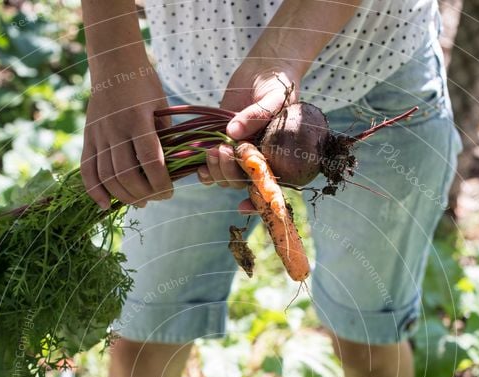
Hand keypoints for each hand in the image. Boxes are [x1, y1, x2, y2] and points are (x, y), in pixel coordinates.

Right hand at [81, 67, 173, 208]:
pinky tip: (105, 205)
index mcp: (138, 120)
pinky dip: (95, 191)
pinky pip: (87, 170)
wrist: (113, 62)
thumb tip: (172, 169)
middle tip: (156, 197)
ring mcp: (99, 134)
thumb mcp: (161, 105)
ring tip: (140, 201)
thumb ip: (165, 136)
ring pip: (107, 177)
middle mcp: (115, 128)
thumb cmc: (144, 84)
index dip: (160, 183)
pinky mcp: (88, 137)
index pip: (150, 161)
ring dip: (124, 196)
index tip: (169, 192)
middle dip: (144, 193)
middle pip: (126, 174)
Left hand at [198, 63, 299, 190]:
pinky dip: (204, 169)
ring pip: (224, 177)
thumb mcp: (275, 98)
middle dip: (228, 172)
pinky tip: (199, 165)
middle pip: (240, 182)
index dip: (256, 202)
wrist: (266, 68)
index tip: (242, 205)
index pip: (268, 187)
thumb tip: (232, 132)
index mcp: (275, 158)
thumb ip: (257, 115)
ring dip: (215, 170)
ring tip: (211, 150)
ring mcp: (238, 153)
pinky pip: (211, 165)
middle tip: (222, 151)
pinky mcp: (222, 142)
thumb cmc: (279, 84)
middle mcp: (256, 160)